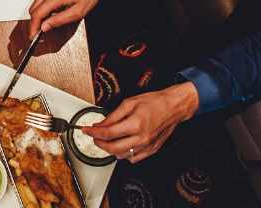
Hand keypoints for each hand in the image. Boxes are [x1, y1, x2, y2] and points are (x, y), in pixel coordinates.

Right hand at [26, 0, 120, 35]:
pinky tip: (55, 5)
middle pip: (33, 9)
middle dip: (36, 21)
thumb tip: (45, 27)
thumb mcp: (78, 12)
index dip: (33, 27)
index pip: (37, 15)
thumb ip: (59, 20)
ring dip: (40, 11)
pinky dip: (44, 2)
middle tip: (42, 29)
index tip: (33, 35)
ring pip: (36, 1)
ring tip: (52, 16)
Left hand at [83, 83, 198, 161]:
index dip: (93, 132)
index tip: (86, 130)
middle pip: (113, 148)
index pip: (108, 133)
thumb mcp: (130, 103)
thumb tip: (100, 124)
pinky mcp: (152, 150)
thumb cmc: (155, 102)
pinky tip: (122, 146)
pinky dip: (124, 154)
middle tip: (94, 137)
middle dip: (99, 144)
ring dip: (111, 150)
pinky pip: (134, 158)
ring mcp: (147, 146)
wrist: (173, 107)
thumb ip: (113, 115)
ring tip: (107, 140)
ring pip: (122, 156)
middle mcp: (142, 137)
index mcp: (135, 124)